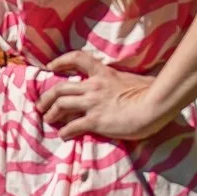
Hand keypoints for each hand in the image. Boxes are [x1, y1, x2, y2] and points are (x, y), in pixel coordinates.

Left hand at [38, 49, 177, 141]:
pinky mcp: (95, 121)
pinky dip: (65, 132)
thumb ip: (125, 81)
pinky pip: (72, 126)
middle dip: (47, 97)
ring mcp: (93, 103)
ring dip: (51, 113)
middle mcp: (93, 86)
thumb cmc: (152, 92)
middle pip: (60, 88)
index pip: (78, 59)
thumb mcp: (135, 79)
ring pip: (61, 105)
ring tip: (48, 120)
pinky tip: (64, 136)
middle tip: (41, 106)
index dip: (61, 61)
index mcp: (104, 73)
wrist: (155, 105)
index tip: (51, 66)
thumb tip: (131, 84)